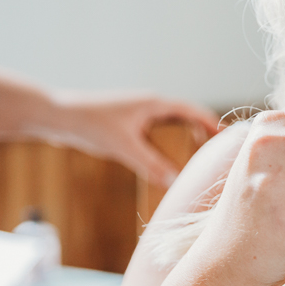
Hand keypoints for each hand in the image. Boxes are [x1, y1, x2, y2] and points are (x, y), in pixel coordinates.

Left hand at [49, 90, 220, 184]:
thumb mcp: (123, 146)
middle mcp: (149, 106)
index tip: (228, 137)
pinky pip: (155, 134)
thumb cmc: (89, 124)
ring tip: (197, 158)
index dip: (211, 123)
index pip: (192, 111)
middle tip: (218, 152)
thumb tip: (174, 181)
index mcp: (154, 104)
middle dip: (202, 133)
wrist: (55, 116)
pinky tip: (166, 161)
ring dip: (184, 139)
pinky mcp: (126, 125)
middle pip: (185, 118)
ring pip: (170, 126)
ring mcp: (137, 115)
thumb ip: (149, 164)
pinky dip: (167, 145)